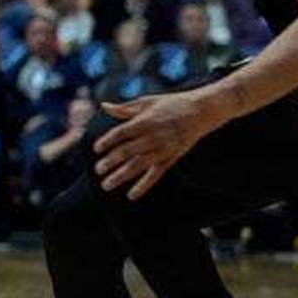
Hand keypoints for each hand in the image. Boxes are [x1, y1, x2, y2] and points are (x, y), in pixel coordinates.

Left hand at [93, 92, 223, 199]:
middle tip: (98, 170)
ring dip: (121, 176)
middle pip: (127, 151)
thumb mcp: (147, 102)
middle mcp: (153, 136)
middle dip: (110, 162)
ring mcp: (162, 149)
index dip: (107, 141)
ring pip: (138, 165)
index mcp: (144, 121)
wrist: (201, 111)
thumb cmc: (171, 104)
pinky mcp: (171, 158)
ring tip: (106, 185)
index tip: (96, 149)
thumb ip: (124, 109)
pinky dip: (143, 185)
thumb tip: (103, 106)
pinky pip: (155, 174)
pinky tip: (131, 195)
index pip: (121, 133)